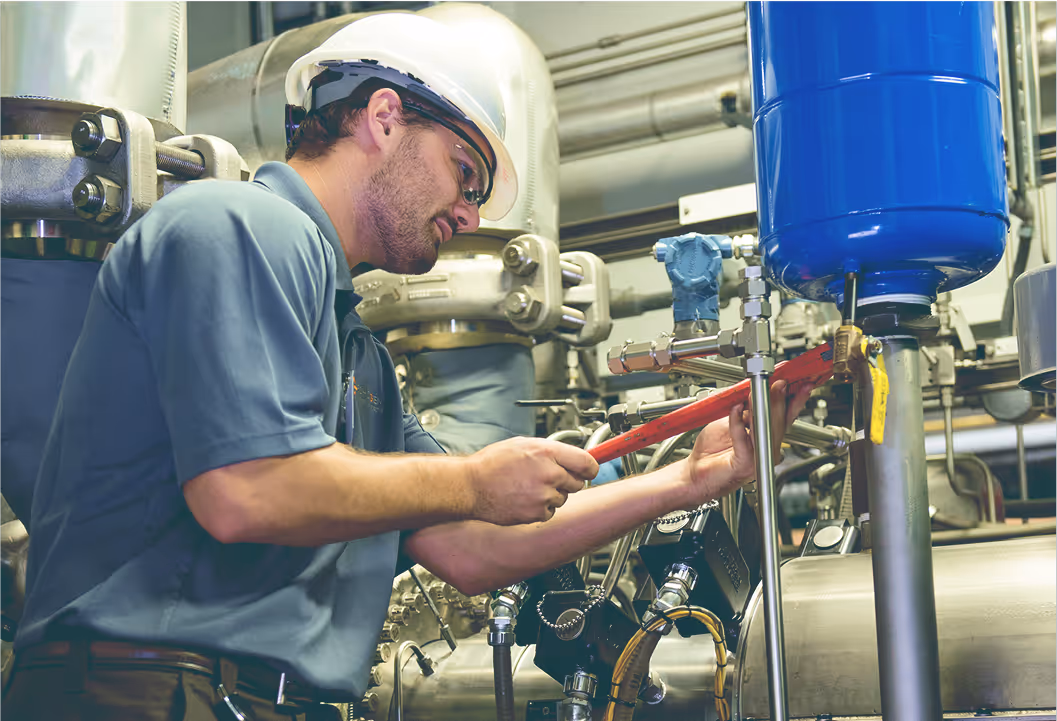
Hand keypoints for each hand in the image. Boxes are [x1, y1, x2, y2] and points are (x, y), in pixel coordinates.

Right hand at [465, 437, 598, 524]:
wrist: (470, 486)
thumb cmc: (491, 464)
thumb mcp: (522, 444)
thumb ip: (549, 450)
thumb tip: (569, 455)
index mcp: (547, 452)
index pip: (586, 462)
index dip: (590, 467)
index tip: (589, 470)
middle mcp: (549, 473)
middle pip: (578, 482)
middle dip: (568, 481)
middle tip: (549, 478)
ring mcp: (544, 495)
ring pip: (563, 498)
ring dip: (552, 495)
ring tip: (529, 487)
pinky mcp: (537, 513)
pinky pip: (550, 512)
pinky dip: (541, 508)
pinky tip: (524, 499)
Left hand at [684, 379, 813, 501]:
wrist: (695, 473)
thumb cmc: (711, 452)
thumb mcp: (730, 422)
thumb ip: (745, 411)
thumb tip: (755, 393)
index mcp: (765, 439)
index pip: (785, 418)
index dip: (792, 400)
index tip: (794, 384)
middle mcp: (766, 450)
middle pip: (780, 423)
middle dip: (779, 401)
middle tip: (780, 385)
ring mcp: (757, 458)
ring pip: (765, 429)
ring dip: (761, 408)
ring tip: (757, 393)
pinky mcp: (744, 463)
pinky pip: (742, 437)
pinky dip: (737, 421)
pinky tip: (735, 409)